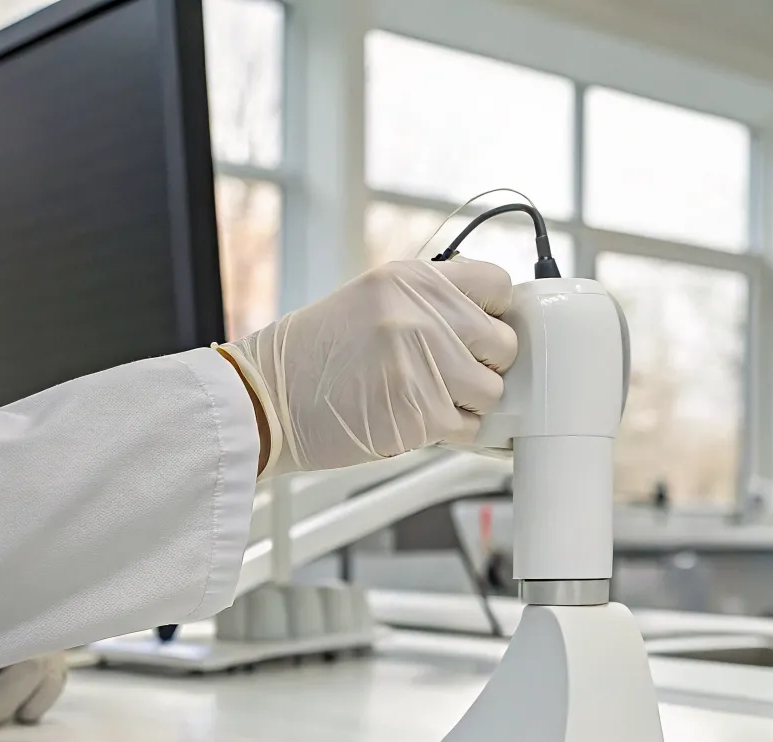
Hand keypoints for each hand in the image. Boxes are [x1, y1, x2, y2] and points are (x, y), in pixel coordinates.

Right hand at [216, 258, 517, 475]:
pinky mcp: (424, 412)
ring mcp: (426, 363)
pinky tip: (416, 421)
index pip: (499, 285)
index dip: (496, 315)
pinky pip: (471, 427)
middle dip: (484, 365)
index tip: (484, 333)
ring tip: (425, 399)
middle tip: (449, 375)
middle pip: (505, 344)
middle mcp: (423, 314)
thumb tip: (491, 323)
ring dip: (468, 403)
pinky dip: (452, 432)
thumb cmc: (315, 358)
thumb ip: (431, 305)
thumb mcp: (372, 301)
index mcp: (413, 278)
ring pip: (493, 391)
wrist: (267, 399)